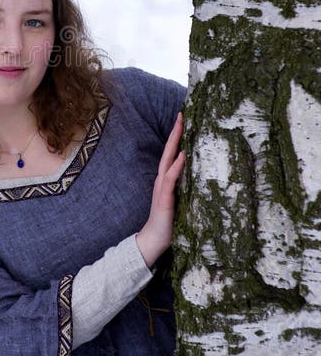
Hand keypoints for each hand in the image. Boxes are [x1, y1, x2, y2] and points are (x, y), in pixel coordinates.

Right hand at [136, 112, 184, 268]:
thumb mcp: (182, 201)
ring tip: (181, 126)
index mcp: (167, 180)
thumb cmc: (170, 223)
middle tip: (182, 114)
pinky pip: (170, 178)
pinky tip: (182, 155)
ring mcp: (162, 188)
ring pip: (168, 160)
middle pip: (169, 151)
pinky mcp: (164, 198)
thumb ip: (187, 188)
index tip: (184, 120)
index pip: (172, 154)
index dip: (177, 137)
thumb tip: (202, 177)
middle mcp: (162, 180)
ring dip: (175, 143)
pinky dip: (176, 165)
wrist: (154, 240)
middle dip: (175, 132)